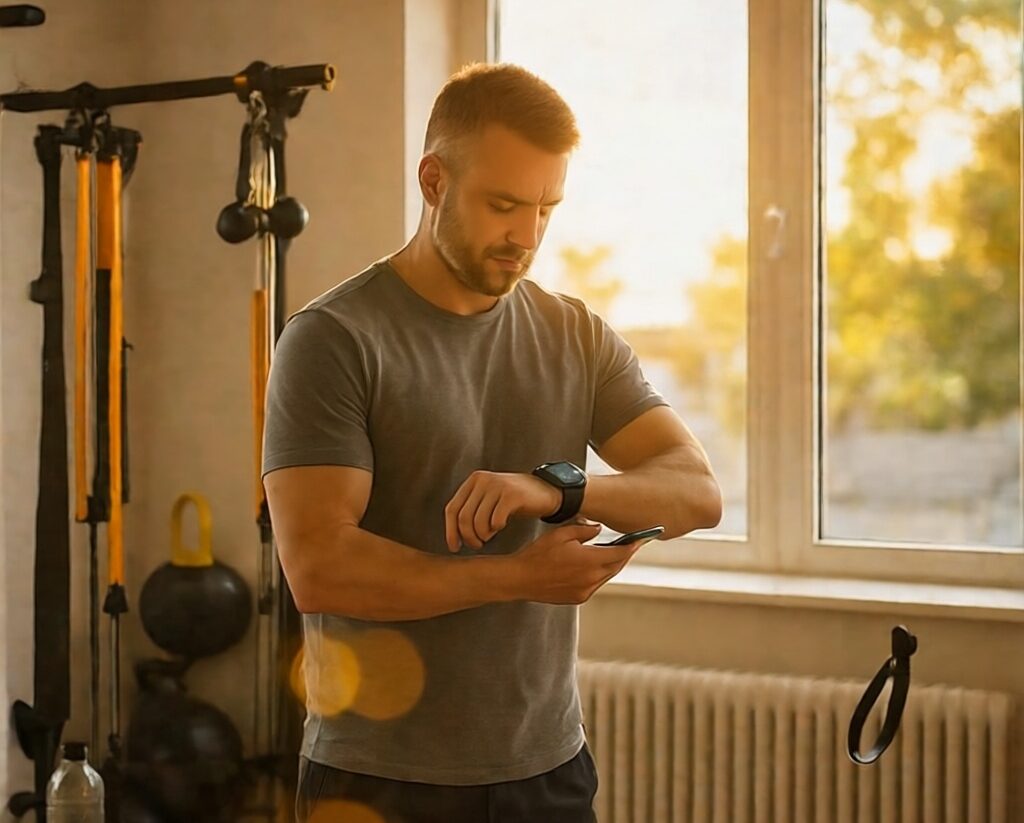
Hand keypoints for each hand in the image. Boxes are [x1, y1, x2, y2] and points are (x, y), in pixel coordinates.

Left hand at [444, 471, 561, 551]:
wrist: (546, 490)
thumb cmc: (515, 499)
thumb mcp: (489, 499)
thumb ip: (473, 510)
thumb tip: (455, 535)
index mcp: (474, 481)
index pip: (452, 509)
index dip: (451, 531)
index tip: (455, 547)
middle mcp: (483, 480)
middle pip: (463, 517)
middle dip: (468, 537)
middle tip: (477, 545)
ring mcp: (498, 486)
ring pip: (478, 521)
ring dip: (482, 536)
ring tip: (488, 538)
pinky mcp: (513, 495)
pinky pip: (496, 520)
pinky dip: (496, 529)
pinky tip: (501, 527)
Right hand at [508, 522, 644, 604]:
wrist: (520, 579)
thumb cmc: (538, 553)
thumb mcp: (561, 533)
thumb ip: (584, 530)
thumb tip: (599, 530)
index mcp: (589, 561)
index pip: (620, 553)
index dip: (633, 545)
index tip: (642, 538)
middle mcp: (591, 579)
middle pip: (617, 566)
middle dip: (626, 554)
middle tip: (633, 543)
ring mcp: (585, 591)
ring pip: (607, 576)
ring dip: (613, 564)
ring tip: (617, 552)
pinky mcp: (578, 598)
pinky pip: (596, 584)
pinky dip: (600, 574)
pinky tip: (597, 565)